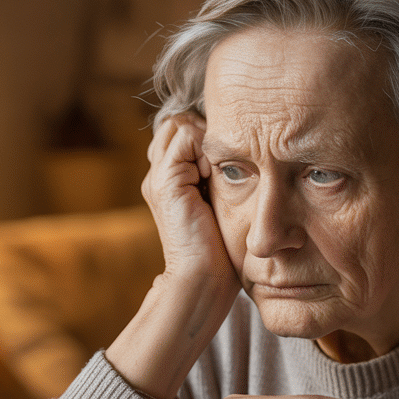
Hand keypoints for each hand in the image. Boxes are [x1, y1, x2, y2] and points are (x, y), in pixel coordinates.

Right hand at [142, 114, 236, 286]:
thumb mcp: (221, 203)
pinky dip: (206, 148)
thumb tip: (239, 151)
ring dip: (205, 141)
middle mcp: (158, 175)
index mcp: (170, 180)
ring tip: (215, 173)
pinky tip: (213, 176)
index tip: (224, 166)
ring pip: (179, 123)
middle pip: (177, 121)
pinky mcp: (165, 180)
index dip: (205, 138)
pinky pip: (186, 135)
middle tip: (220, 167)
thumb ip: (218, 176)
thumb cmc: (221, 248)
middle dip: (203, 134)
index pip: (182, 131)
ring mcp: (158, 176)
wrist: (204, 277)